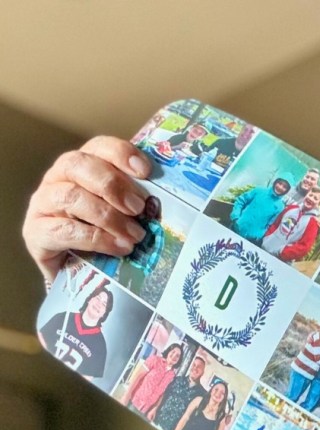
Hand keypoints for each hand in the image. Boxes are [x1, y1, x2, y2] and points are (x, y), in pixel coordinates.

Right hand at [23, 136, 150, 280]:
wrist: (75, 271)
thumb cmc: (103, 235)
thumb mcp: (123, 213)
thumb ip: (136, 200)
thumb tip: (162, 202)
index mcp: (81, 167)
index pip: (98, 147)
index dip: (120, 153)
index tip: (145, 171)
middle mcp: (57, 179)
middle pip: (78, 164)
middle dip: (112, 184)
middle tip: (138, 207)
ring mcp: (43, 204)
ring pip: (70, 196)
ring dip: (108, 216)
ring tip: (135, 235)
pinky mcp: (35, 233)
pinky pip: (64, 230)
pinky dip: (97, 238)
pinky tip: (119, 248)